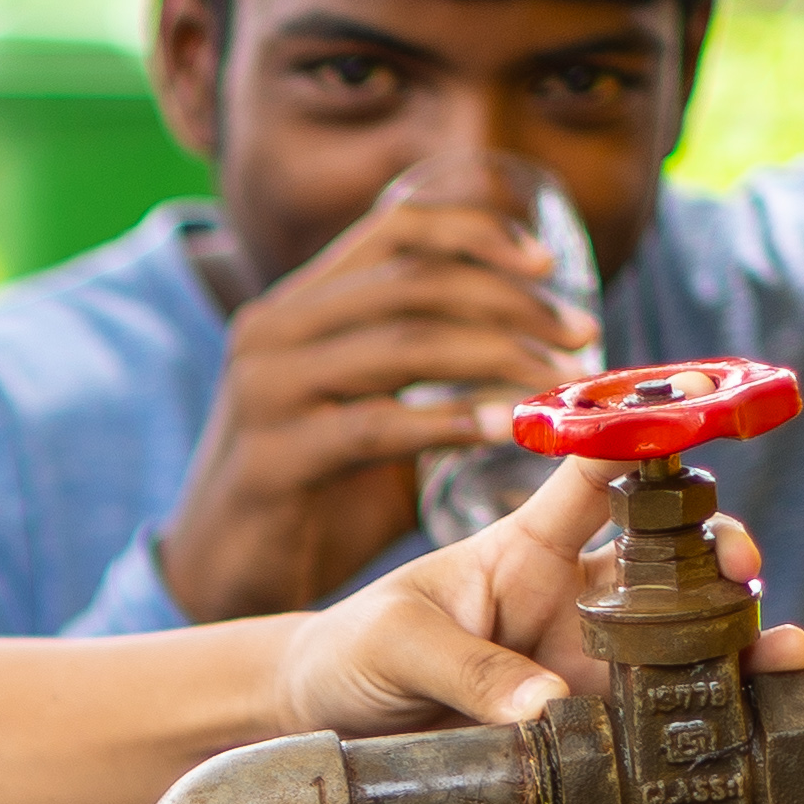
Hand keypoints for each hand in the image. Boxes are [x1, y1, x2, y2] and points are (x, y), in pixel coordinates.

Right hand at [155, 180, 600, 622]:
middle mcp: (273, 330)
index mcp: (297, 303)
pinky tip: (502, 430)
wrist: (222, 578)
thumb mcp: (365, 408)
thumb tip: (542, 344)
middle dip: (512, 301)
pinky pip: (377, 426)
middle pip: (413, 279)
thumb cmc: (312, 495)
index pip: (395, 225)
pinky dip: (450, 422)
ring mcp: (265, 391)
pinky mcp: (270, 458)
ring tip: (559, 385)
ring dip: (499, 356)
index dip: (479, 230)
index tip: (548, 263)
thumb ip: (425, 368)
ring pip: (404, 342)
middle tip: (582, 336)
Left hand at [269, 460, 803, 743]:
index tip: (696, 418)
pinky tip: (753, 798)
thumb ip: (467, 669)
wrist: (327, 730)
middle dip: (727, 568)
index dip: (649, 443)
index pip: (599, 478)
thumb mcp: (395, 645)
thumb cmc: (355, 654)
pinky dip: (713, 774)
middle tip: (748, 578)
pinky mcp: (596, 744)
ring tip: (788, 678)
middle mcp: (580, 608)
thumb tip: (548, 711)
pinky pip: (662, 752)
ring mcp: (595, 677)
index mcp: (531, 551)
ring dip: (749, 666)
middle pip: (675, 572)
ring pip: (691, 661)